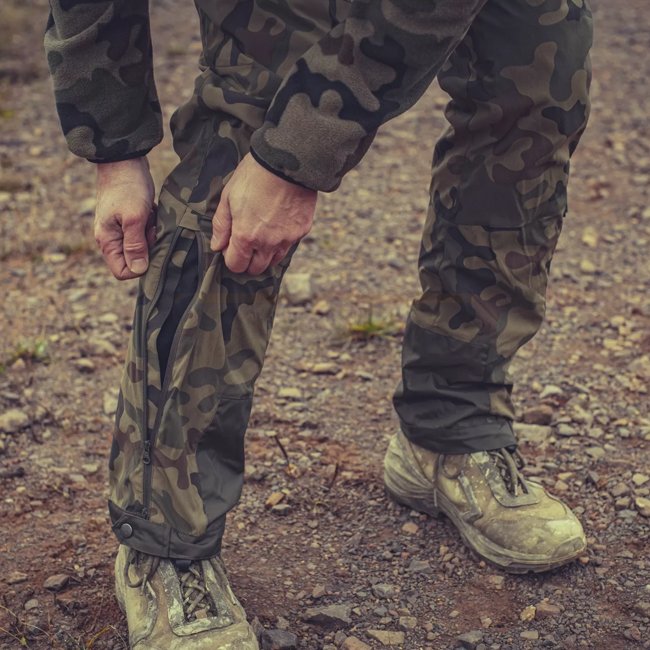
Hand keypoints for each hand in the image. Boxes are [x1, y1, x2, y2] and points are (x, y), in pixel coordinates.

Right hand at [94, 157, 155, 279]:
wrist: (124, 159)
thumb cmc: (128, 187)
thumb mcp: (134, 217)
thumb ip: (135, 245)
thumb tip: (138, 270)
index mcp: (107, 241)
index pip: (122, 272)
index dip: (140, 266)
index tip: (149, 246)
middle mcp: (111, 238)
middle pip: (134, 260)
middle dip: (148, 249)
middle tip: (151, 229)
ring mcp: (120, 229)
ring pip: (142, 247)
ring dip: (151, 236)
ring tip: (151, 218)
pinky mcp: (130, 221)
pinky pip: (144, 233)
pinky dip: (151, 226)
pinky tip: (152, 213)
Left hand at [211, 153, 316, 273]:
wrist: (287, 160)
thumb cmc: (254, 175)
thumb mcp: (228, 197)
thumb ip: (222, 225)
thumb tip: (217, 246)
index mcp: (246, 236)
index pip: (236, 265)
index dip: (231, 257)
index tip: (231, 245)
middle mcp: (268, 243)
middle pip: (256, 269)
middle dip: (248, 260)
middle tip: (245, 242)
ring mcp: (287, 239)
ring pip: (274, 260)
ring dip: (265, 253)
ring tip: (261, 233)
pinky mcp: (301, 231)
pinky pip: (289, 244)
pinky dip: (281, 240)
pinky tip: (277, 223)